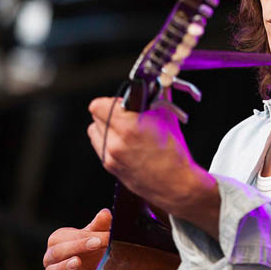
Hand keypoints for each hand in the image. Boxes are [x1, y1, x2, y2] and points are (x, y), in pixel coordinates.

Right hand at [43, 208, 110, 269]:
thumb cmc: (92, 249)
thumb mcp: (96, 236)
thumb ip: (100, 226)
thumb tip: (105, 213)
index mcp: (59, 241)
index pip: (65, 238)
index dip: (82, 237)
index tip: (101, 237)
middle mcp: (52, 259)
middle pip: (57, 252)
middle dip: (76, 247)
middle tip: (96, 243)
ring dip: (64, 267)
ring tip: (77, 262)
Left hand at [86, 96, 201, 211]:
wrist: (176, 184)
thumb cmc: (175, 154)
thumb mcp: (168, 118)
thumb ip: (156, 98)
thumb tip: (153, 85)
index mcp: (128, 128)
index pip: (98, 105)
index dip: (112, 101)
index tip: (125, 103)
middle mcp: (115, 143)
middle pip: (95, 116)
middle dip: (111, 112)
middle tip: (128, 115)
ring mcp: (110, 157)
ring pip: (95, 131)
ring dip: (106, 126)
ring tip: (125, 130)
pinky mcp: (109, 167)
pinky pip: (100, 145)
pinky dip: (109, 140)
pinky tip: (126, 143)